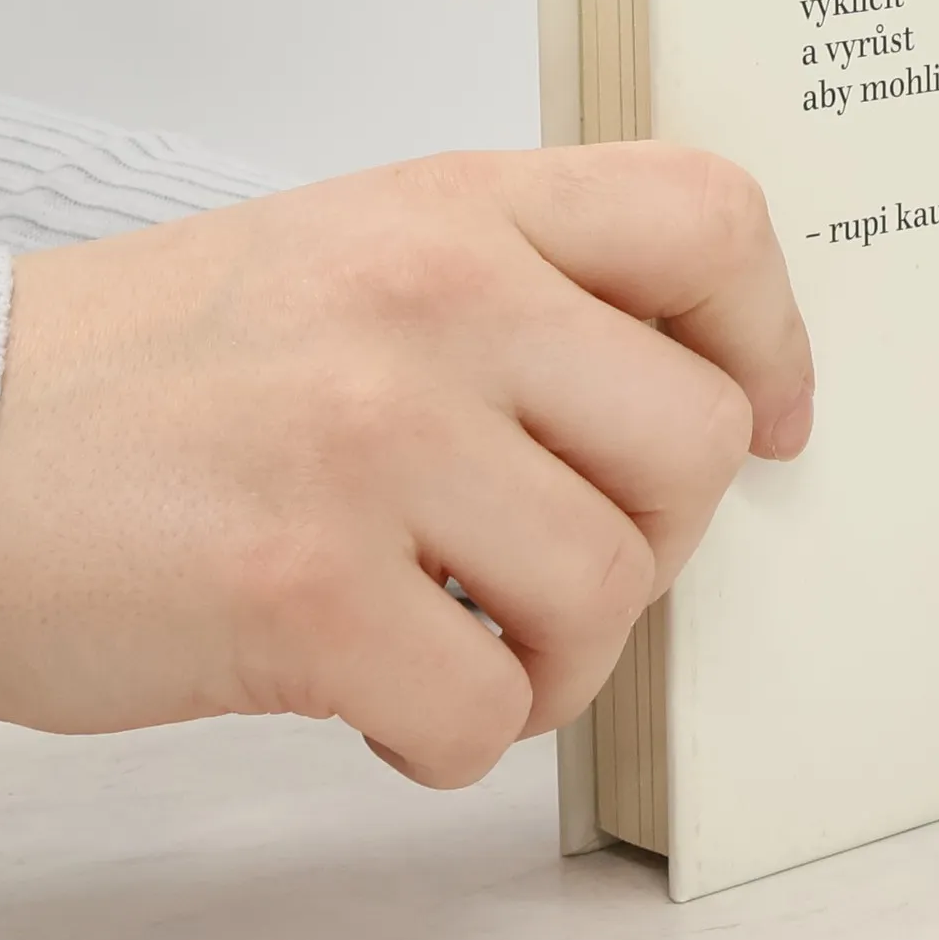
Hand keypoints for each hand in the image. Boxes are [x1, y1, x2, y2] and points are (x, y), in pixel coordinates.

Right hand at [0, 145, 812, 786]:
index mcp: (460, 209)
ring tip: (465, 633)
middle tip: (564, 553)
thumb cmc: (166, 363)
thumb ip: (532, 293)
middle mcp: (433, 300)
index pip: (708, 221)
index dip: (772, 334)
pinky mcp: (303, 589)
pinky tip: (383, 687)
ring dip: (555, 651)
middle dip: (658, 532)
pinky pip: (489, 708)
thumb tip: (701, 392)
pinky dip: (454, 729)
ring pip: (613, 587)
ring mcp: (372, 439)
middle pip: (699, 440)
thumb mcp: (366, 252)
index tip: (771, 418)